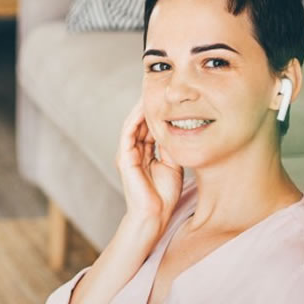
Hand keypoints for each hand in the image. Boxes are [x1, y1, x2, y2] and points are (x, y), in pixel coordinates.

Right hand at [116, 99, 183, 233]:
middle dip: (148, 106)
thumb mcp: (172, 165)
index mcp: (144, 154)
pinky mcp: (125, 158)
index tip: (168, 99)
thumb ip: (170, 148)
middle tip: (158, 88)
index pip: (149, 128)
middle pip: (140, 123)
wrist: (154, 215)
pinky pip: (128, 134)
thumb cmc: (164, 196)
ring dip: (140, 109)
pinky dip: (135, 120)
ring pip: (133, 125)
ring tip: (149, 92)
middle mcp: (134, 152)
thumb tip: (177, 130)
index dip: (157, 113)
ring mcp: (127, 155)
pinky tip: (144, 108)